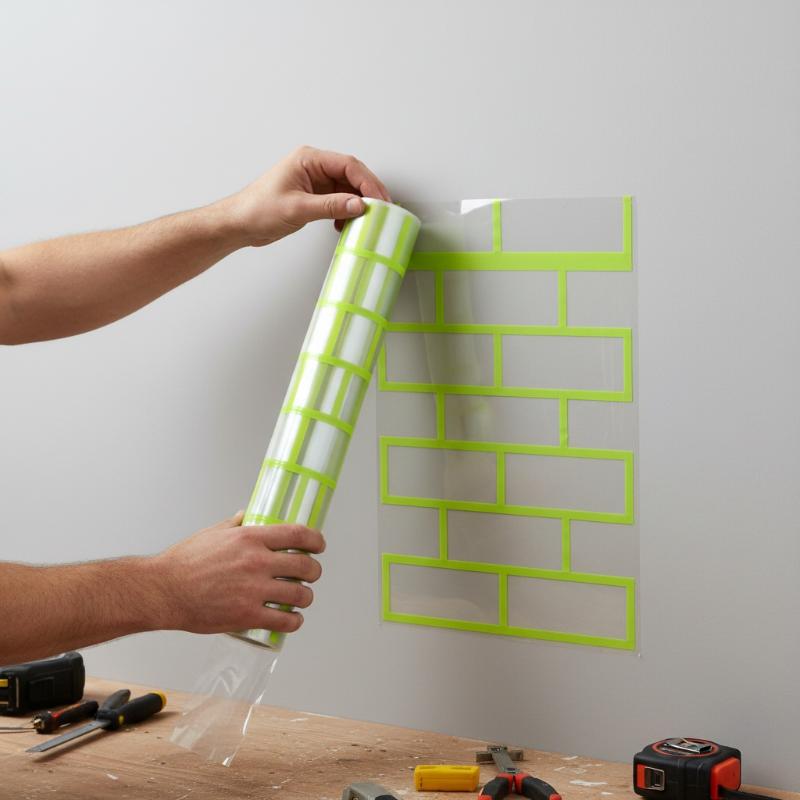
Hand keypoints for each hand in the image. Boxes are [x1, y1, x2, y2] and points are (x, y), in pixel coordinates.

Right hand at [152, 512, 324, 633]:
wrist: (163, 590)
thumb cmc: (184, 561)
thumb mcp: (213, 532)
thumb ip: (236, 523)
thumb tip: (249, 514)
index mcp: (250, 538)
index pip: (298, 534)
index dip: (316, 541)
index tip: (319, 545)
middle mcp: (256, 562)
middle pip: (305, 565)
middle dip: (314, 571)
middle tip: (311, 574)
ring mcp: (253, 590)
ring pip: (300, 595)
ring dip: (306, 597)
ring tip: (301, 598)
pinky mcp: (246, 615)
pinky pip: (284, 621)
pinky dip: (294, 621)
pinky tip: (292, 619)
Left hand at [219, 146, 391, 246]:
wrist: (239, 224)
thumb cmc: (257, 210)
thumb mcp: (298, 208)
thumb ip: (330, 206)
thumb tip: (358, 205)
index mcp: (308, 159)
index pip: (348, 165)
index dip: (368, 182)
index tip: (379, 200)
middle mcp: (313, 167)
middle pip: (351, 175)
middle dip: (367, 193)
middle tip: (382, 210)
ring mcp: (314, 182)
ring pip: (346, 189)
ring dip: (357, 205)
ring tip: (365, 220)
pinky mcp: (313, 197)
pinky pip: (338, 201)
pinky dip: (345, 212)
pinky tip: (345, 225)